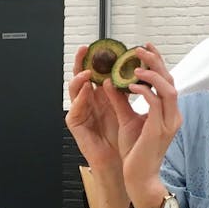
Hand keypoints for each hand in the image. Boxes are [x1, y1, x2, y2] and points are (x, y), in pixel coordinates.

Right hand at [65, 44, 122, 173]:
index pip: (96, 72)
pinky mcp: (75, 123)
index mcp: (100, 95)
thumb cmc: (121, 138)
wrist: (119, 160)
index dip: (97, 59)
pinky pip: (74, 108)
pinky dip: (80, 98)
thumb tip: (134, 70)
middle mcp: (88, 100)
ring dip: (79, 78)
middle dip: (82, 61)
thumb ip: (124, 91)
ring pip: (73, 88)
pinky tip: (86, 90)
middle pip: (82, 76)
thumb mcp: (126, 109)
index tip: (104, 47)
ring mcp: (80, 110)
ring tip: (88, 71)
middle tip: (86, 49)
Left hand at [104, 44, 181, 204]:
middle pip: (170, 79)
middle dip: (156, 61)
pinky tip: (130, 85)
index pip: (166, 81)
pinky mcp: (159, 130)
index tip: (144, 48)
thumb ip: (120, 101)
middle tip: (139, 48)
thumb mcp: (127, 120)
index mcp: (168, 112)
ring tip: (134, 65)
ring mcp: (169, 122)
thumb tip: (109, 82)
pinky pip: (156, 103)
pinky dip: (145, 91)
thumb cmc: (135, 152)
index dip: (157, 62)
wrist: (139, 177)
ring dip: (151, 74)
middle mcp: (173, 115)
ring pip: (168, 89)